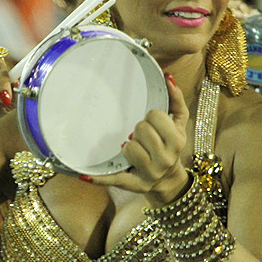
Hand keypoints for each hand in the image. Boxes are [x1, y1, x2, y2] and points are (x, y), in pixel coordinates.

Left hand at [89, 73, 190, 205]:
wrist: (169, 179)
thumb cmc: (170, 145)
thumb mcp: (178, 123)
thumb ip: (175, 99)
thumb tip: (167, 77)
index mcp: (177, 141)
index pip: (155, 115)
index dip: (152, 116)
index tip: (154, 124)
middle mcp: (165, 159)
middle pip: (141, 129)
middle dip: (140, 130)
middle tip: (144, 137)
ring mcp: (149, 173)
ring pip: (128, 147)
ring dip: (129, 146)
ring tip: (136, 149)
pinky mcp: (132, 185)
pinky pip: (112, 179)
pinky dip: (98, 178)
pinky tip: (83, 174)